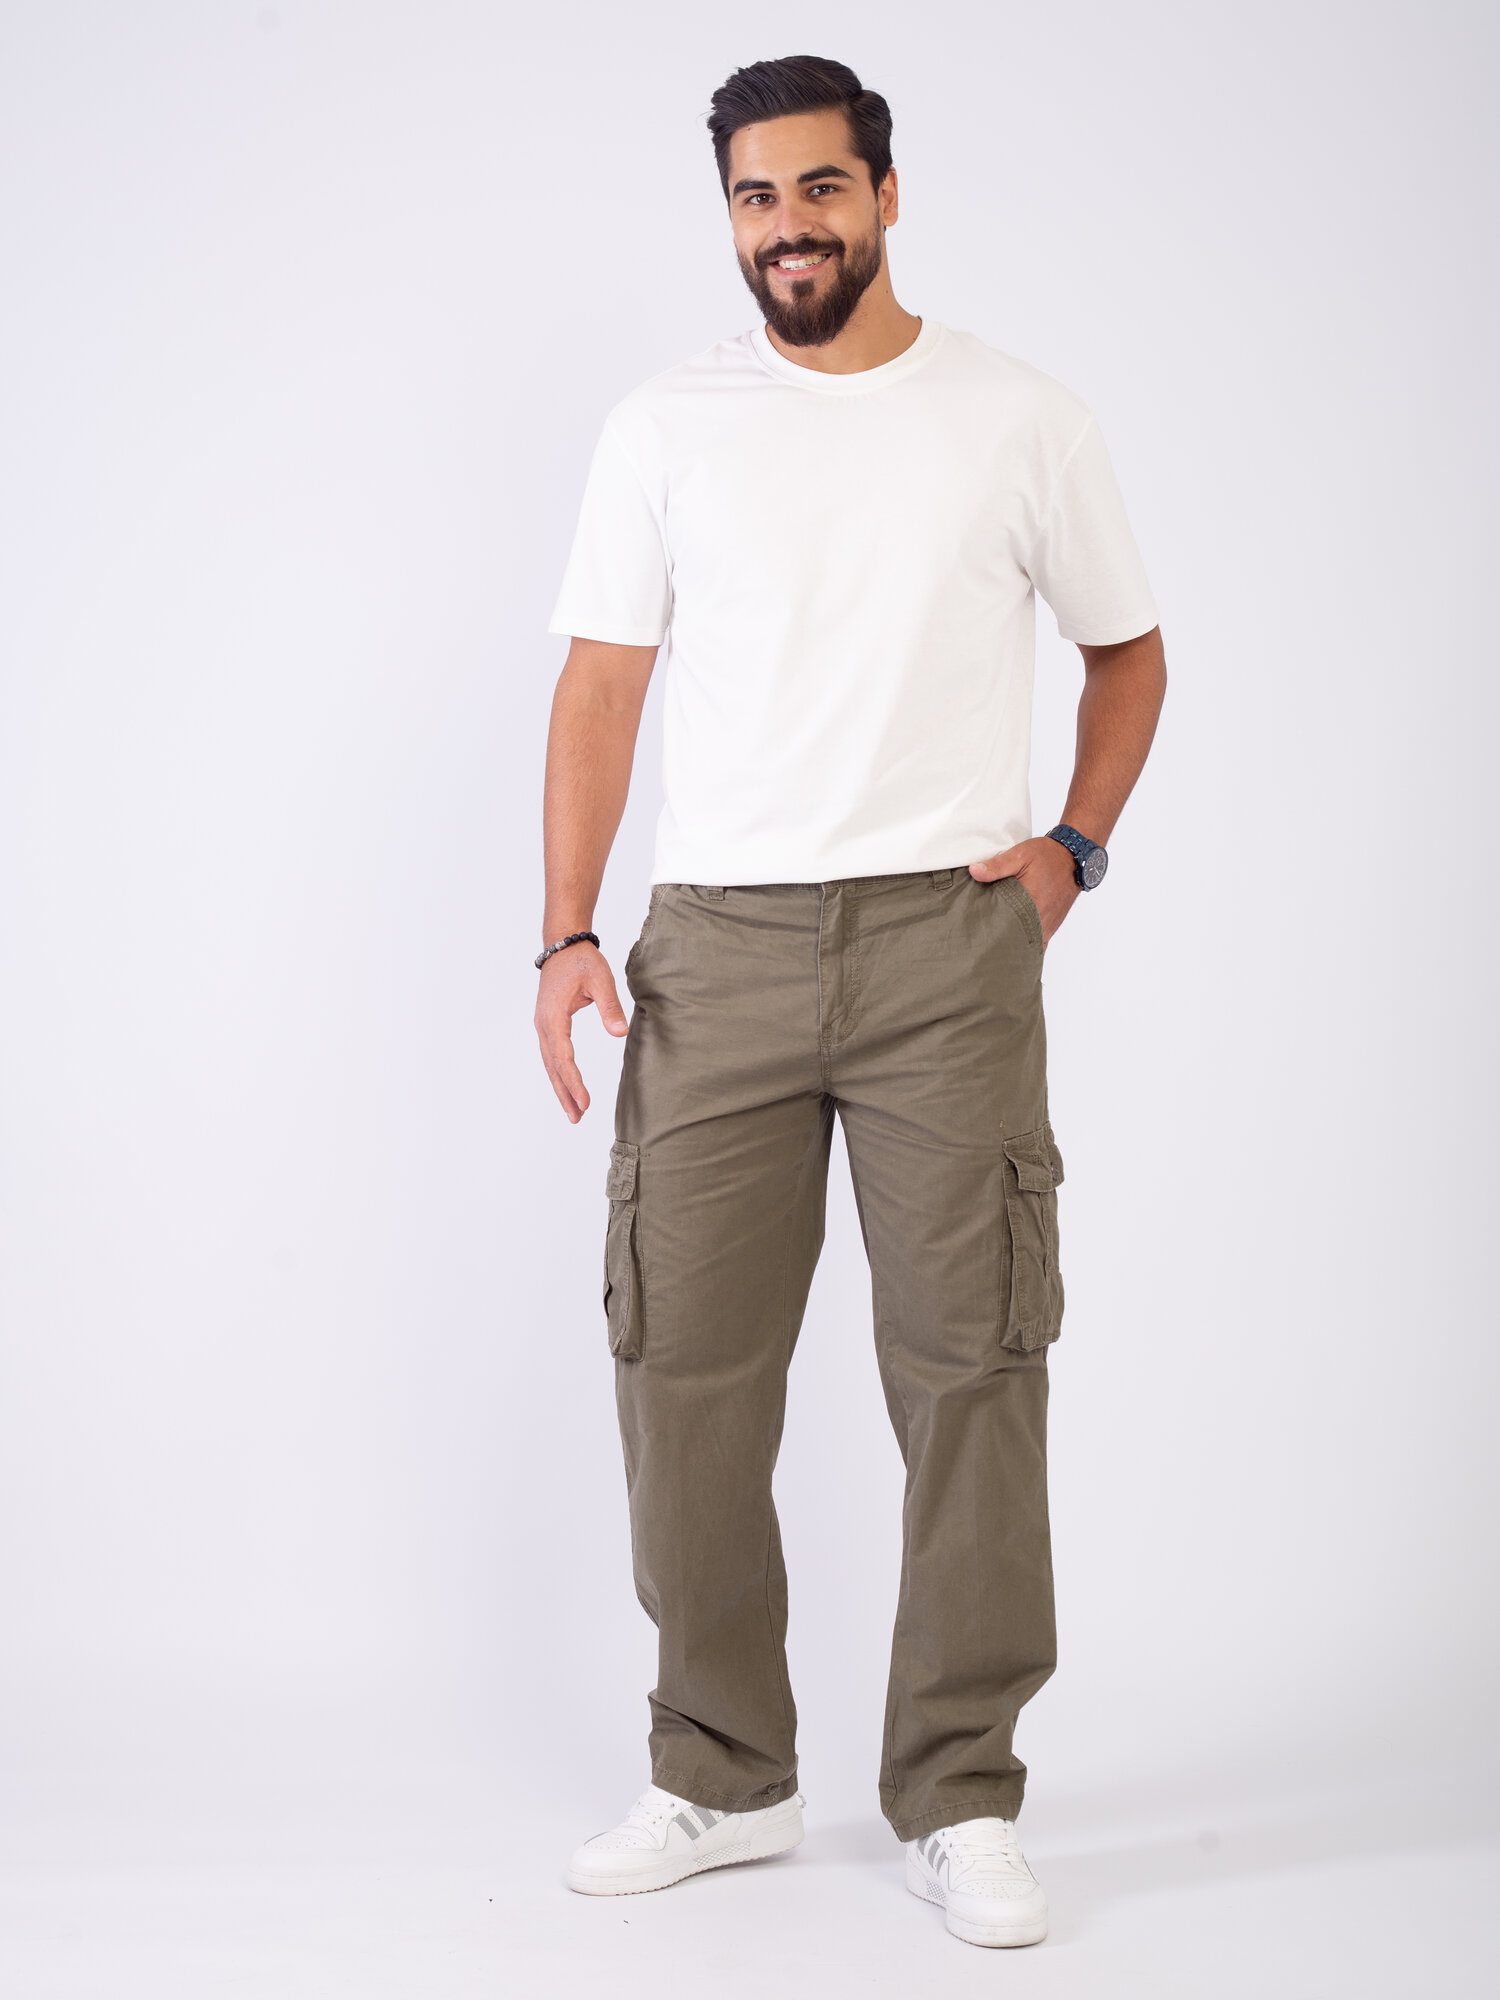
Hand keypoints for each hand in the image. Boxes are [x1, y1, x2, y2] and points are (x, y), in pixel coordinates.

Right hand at [534, 942, 628, 1123]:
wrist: (562, 945)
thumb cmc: (581, 960)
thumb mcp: (600, 979)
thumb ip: (610, 1006)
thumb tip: (620, 1033)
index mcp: (553, 1016)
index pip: (563, 1056)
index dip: (574, 1080)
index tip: (585, 1101)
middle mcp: (543, 1024)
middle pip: (553, 1067)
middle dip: (565, 1093)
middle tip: (577, 1118)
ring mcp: (543, 1025)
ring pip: (550, 1064)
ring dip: (561, 1088)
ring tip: (573, 1112)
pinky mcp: (548, 1024)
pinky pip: (552, 1055)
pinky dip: (559, 1074)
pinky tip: (567, 1088)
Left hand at [968, 837, 1078, 946]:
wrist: (1073, 858)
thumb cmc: (1047, 856)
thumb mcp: (1020, 855)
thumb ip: (997, 865)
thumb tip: (974, 871)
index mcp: (1031, 904)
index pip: (1004, 928)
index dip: (989, 932)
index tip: (975, 932)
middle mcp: (1041, 920)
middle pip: (1014, 941)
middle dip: (997, 942)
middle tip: (980, 939)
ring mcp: (1047, 927)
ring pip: (1025, 945)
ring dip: (1011, 944)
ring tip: (993, 941)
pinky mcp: (1051, 928)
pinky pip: (1037, 945)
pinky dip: (1024, 945)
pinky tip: (1012, 942)